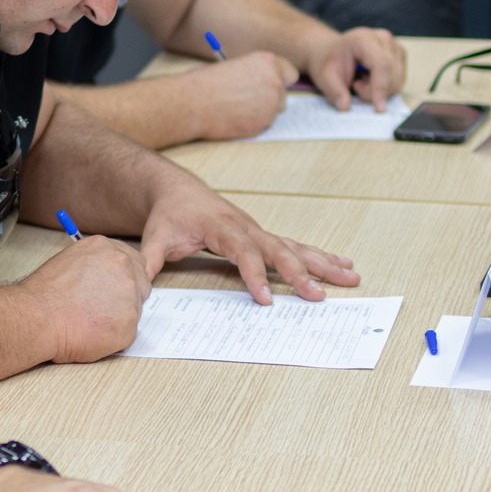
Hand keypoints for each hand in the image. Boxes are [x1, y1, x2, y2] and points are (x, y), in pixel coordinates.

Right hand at [18, 234, 150, 362]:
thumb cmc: (45, 295)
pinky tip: (91, 334)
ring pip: (134, 310)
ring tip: (89, 322)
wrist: (37, 317)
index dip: (123, 279)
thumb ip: (95, 265)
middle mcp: (123, 264)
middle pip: (141, 283)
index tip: (111, 291)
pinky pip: (127, 333)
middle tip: (100, 310)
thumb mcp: (71, 262)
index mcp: (107, 248)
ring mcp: (130, 293)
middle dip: (126, 298)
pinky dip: (112, 338)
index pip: (133, 262)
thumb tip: (105, 279)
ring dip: (117, 318)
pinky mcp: (130, 321)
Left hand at [138, 175, 357, 303]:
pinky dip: (320, 255)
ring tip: (350, 277)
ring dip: (323, 263)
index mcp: (220, 228)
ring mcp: (258, 230)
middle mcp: (246, 227)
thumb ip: (148, 263)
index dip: (254, 276)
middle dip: (299, 274)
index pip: (242, 253)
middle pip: (277, 251)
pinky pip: (296, 245)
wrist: (176, 191)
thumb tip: (140, 289)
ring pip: (295, 247)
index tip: (267, 300)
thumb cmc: (168, 217)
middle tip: (318, 296)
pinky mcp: (264, 235)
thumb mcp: (154, 239)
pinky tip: (342, 264)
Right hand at [182, 52, 294, 139]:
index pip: (290, 73)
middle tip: (250, 98)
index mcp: (268, 62)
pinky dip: (253, 122)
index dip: (279, 80)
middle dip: (271, 97)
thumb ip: (256, 73)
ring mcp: (271, 105)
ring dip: (262, 110)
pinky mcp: (263, 124)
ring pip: (274, 110)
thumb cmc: (207, 82)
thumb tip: (265, 82)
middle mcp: (275, 82)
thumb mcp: (235, 66)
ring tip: (237, 106)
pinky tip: (234, 116)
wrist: (192, 103)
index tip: (269, 84)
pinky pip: (264, 124)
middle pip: (284, 93)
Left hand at [302, 26, 405, 110]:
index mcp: (363, 39)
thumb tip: (344, 106)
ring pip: (398, 79)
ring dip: (381, 90)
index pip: (382, 64)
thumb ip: (334, 91)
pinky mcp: (400, 55)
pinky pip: (399, 80)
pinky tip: (371, 79)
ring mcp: (395, 46)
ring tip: (362, 81)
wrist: (338, 52)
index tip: (378, 107)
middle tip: (356, 86)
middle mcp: (383, 39)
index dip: (381, 86)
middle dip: (376, 91)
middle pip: (392, 73)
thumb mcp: (326, 77)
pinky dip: (386, 87)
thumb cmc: (333, 63)